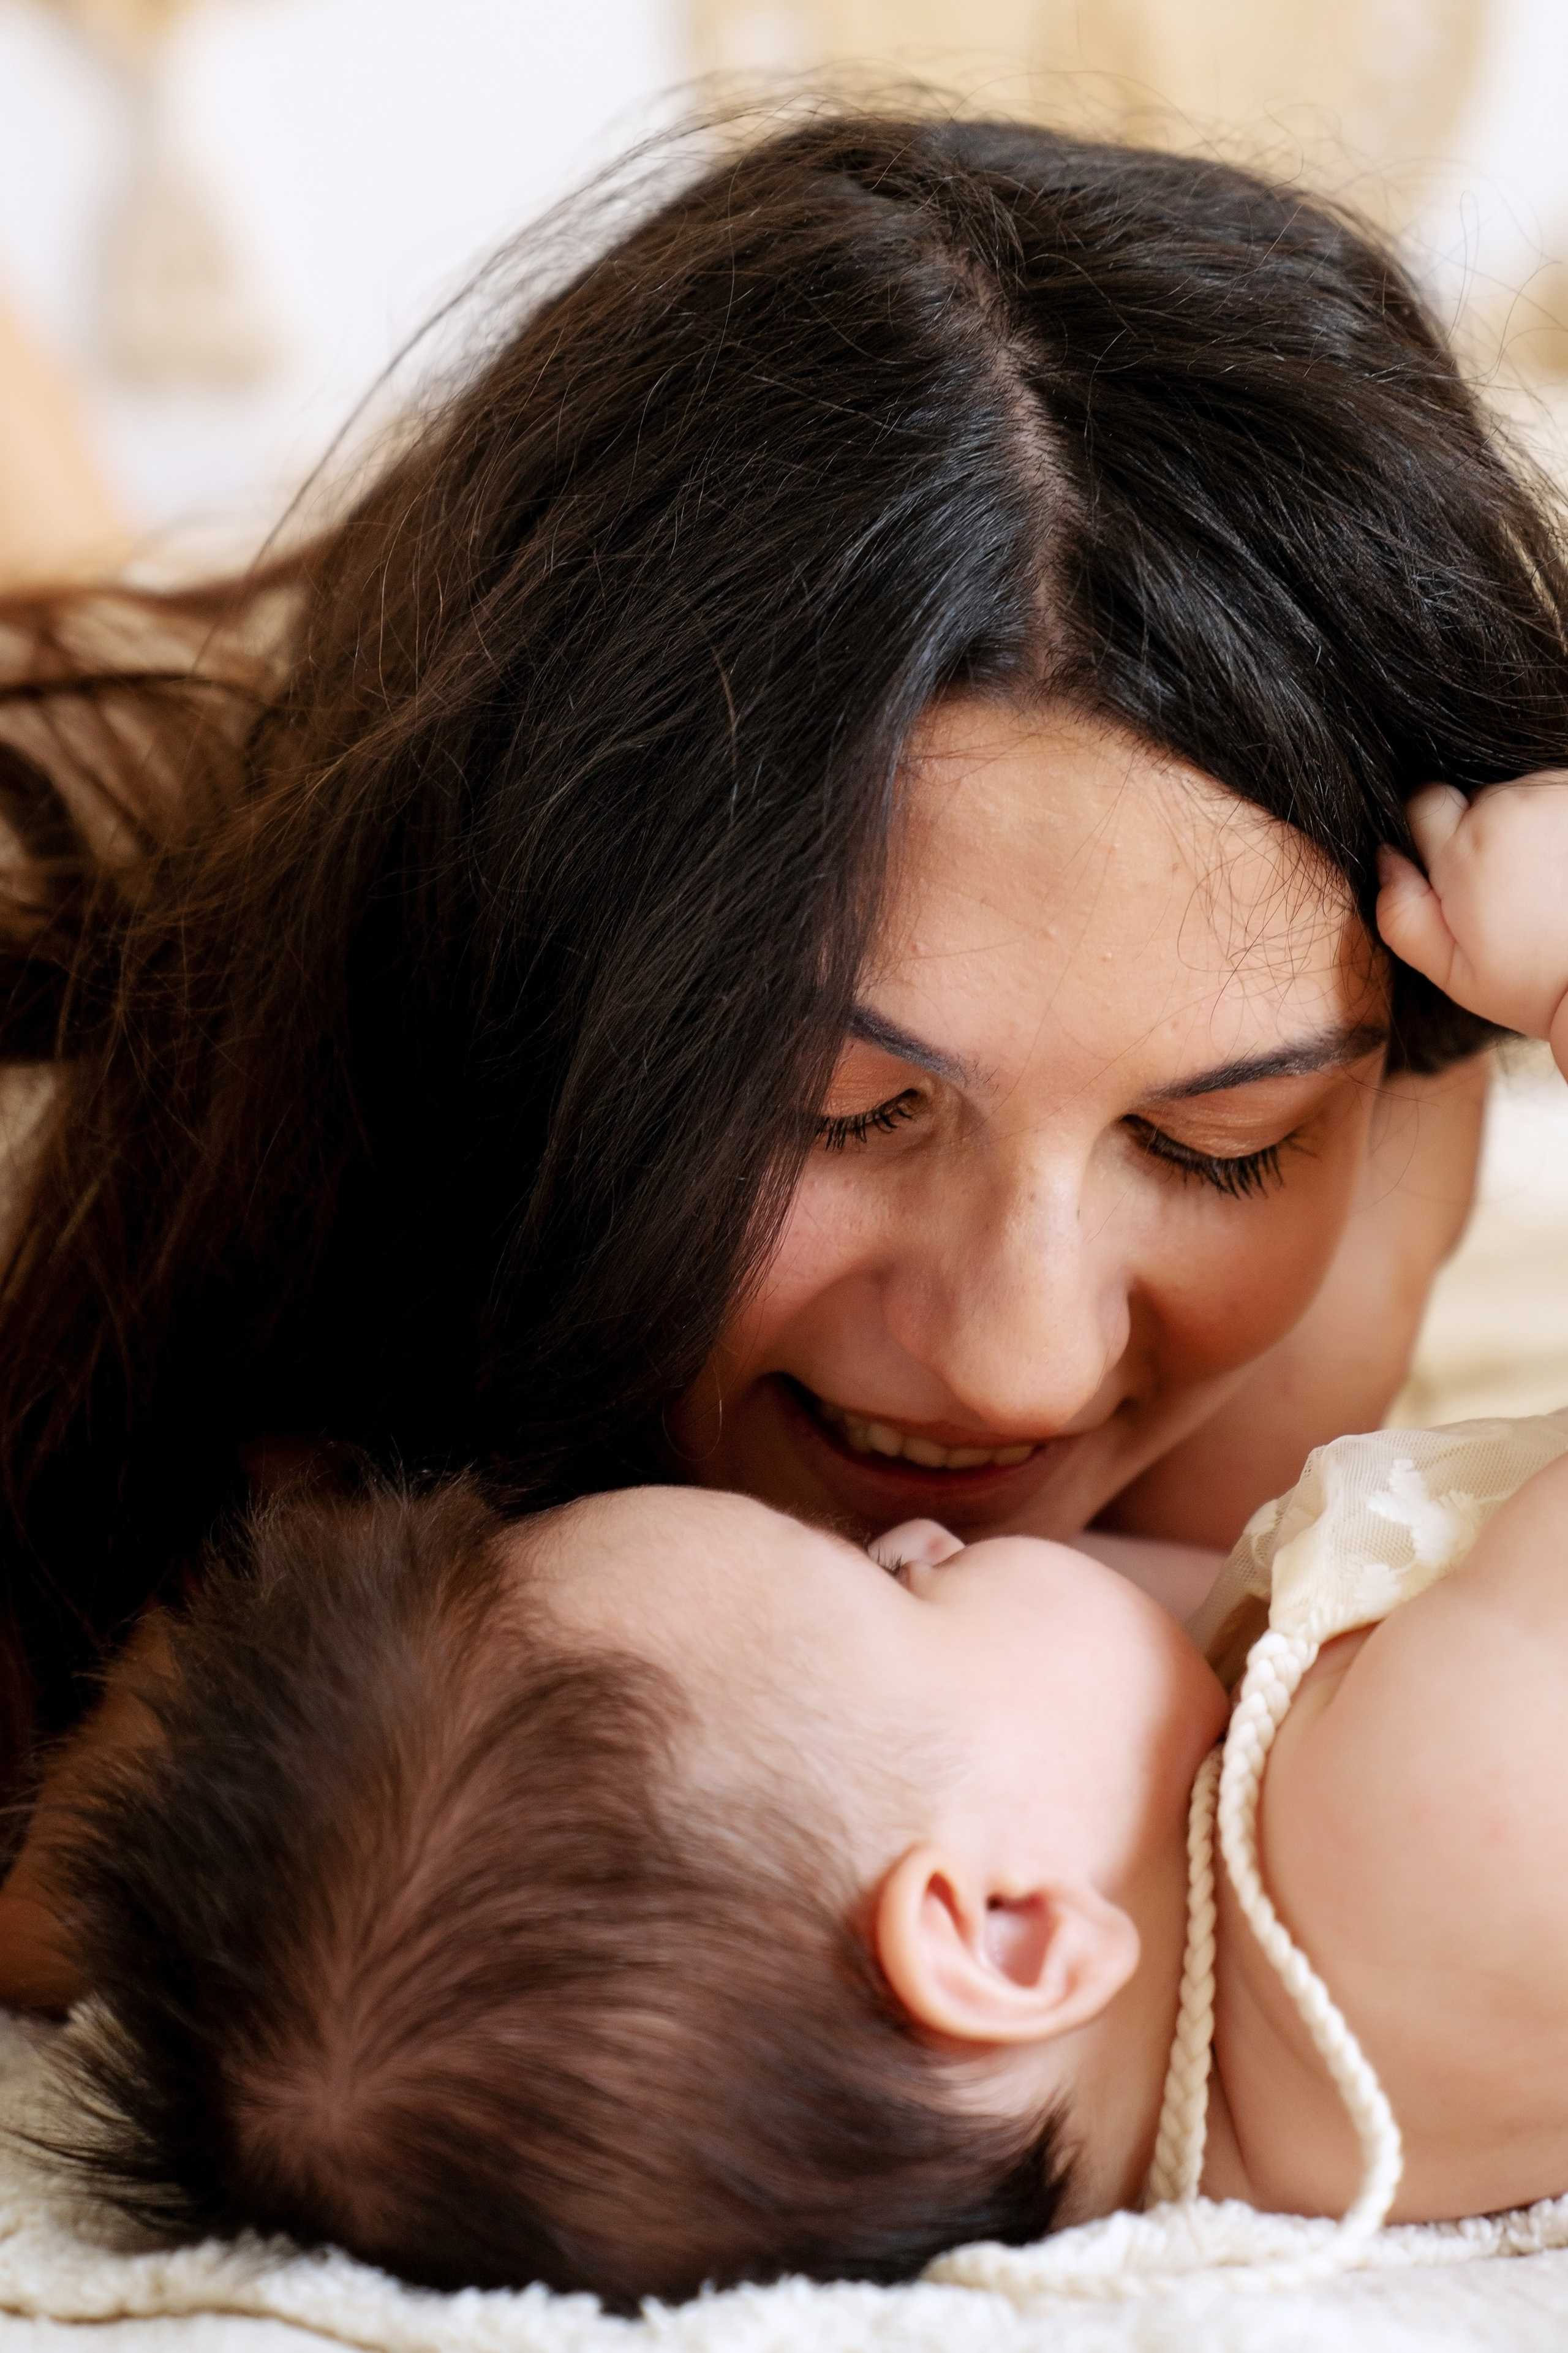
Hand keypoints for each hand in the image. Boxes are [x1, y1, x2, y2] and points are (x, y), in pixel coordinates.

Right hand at [1377, 777, 1567, 1076]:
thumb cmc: (1539, 983)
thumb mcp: (1455, 974)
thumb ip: (1402, 916)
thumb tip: (1384, 861)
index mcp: (1464, 849)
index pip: (1421, 805)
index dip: (1432, 840)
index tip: (1455, 875)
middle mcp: (1509, 808)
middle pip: (1474, 803)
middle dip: (1482, 838)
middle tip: (1509, 893)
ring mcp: (1553, 797)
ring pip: (1518, 800)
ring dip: (1523, 831)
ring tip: (1546, 883)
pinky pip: (1553, 800)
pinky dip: (1556, 827)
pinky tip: (1565, 869)